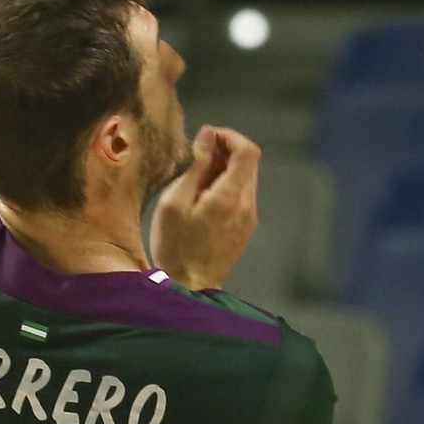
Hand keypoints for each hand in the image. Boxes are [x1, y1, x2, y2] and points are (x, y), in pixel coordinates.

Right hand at [151, 128, 259, 291]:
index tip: (208, 138)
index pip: (247, 150)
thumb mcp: (175, 202)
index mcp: (229, 197)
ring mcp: (249, 218)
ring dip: (225, 169)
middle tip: (198, 157)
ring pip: (246, 178)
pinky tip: (204, 199)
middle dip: (226, 151)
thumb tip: (208, 136)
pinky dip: (227, 187)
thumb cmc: (175, 247)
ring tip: (197, 180)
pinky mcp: (245, 228)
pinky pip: (242, 196)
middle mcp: (246, 206)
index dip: (230, 136)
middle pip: (249, 162)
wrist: (189, 287)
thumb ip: (196, 167)